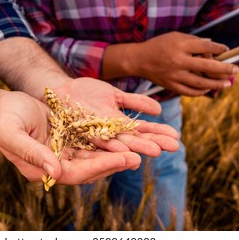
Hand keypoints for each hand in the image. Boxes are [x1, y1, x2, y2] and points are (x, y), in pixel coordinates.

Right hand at [0, 91, 141, 183]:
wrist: (6, 105)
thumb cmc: (6, 118)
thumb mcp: (13, 133)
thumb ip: (32, 153)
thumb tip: (55, 173)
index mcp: (41, 170)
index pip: (76, 173)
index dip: (100, 167)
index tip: (123, 159)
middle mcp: (55, 165)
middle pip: (89, 168)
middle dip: (114, 163)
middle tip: (138, 157)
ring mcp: (63, 153)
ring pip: (93, 156)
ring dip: (114, 154)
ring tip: (138, 150)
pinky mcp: (69, 140)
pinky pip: (91, 143)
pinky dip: (107, 142)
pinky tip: (123, 138)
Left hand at [52, 77, 179, 155]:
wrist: (61, 89)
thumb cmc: (87, 93)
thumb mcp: (115, 95)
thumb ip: (135, 102)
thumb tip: (159, 110)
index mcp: (119, 123)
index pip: (142, 130)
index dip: (158, 134)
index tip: (176, 138)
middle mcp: (109, 131)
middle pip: (134, 139)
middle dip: (153, 142)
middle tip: (174, 147)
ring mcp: (96, 132)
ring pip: (119, 142)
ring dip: (137, 146)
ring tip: (155, 150)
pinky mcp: (81, 130)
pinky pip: (97, 138)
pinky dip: (111, 144)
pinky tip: (126, 149)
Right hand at [123, 32, 238, 95]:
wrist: (138, 60)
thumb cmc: (158, 45)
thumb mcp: (175, 36)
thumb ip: (193, 41)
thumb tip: (211, 46)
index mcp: (179, 45)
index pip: (205, 47)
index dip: (219, 48)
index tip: (226, 50)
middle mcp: (178, 61)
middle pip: (207, 66)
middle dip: (224, 68)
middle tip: (235, 70)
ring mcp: (174, 75)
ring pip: (200, 82)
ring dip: (217, 84)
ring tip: (227, 83)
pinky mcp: (171, 85)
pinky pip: (190, 91)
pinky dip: (201, 91)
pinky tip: (208, 88)